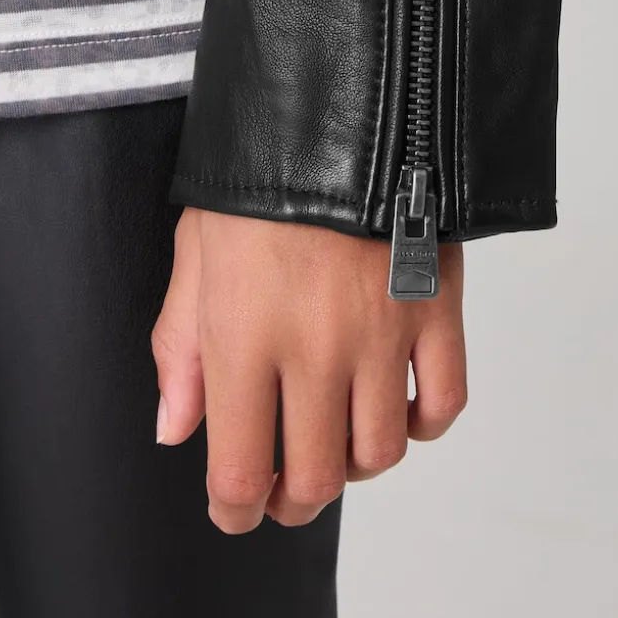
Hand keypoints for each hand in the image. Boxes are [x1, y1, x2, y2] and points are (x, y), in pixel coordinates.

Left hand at [151, 207, 465, 532]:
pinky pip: (443, 403)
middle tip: (285, 489)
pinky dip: (422, 424)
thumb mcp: (196, 251)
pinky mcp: (436, 309)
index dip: (235, 511)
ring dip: (354, 465)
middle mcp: (316, 350)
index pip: (241, 472)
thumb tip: (175, 432)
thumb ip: (180, 347)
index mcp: (244, 338)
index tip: (235, 509)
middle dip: (292, 502)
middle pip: (316, 479)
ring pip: (380, 453)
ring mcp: (384, 334)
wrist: (343, 107)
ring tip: (336, 437)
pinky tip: (397, 407)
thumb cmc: (257, 177)